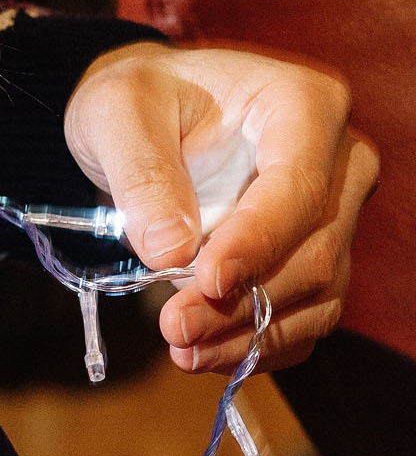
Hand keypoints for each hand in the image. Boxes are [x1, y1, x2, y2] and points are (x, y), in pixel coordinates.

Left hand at [67, 42, 377, 371]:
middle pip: (314, 249)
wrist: (145, 119)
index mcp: (303, 105)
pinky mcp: (314, 253)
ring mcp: (334, 212)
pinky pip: (308, 313)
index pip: (297, 188)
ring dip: (253, 332)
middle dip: (244, 300)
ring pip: (317, 291)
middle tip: (174, 329)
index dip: (256, 243)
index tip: (205, 282)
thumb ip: (143, 174)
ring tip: (183, 351)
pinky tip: (209, 355)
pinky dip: (263, 342)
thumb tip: (172, 251)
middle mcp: (339, 160)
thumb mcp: (116, 113)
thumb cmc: (137, 99)